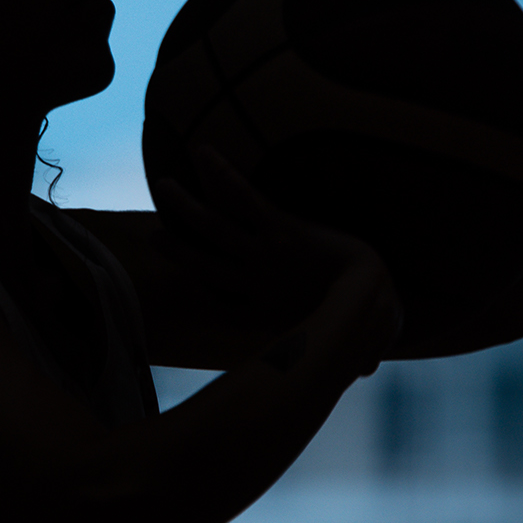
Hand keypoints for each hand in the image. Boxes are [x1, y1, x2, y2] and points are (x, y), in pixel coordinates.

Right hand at [150, 142, 396, 331]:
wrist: (371, 296)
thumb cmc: (366, 319)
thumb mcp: (352, 341)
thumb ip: (353, 351)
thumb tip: (367, 368)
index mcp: (267, 308)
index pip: (225, 301)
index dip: (203, 292)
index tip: (189, 284)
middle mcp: (256, 281)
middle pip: (204, 263)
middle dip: (176, 249)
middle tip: (150, 233)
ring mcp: (264, 254)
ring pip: (213, 228)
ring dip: (186, 206)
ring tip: (164, 185)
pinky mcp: (279, 229)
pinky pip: (243, 199)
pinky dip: (221, 176)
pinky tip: (205, 154)